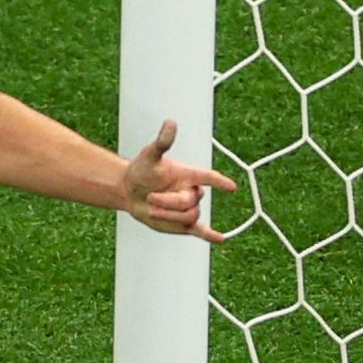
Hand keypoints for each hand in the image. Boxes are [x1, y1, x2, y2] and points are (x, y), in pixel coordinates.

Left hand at [119, 119, 239, 243]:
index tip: (231, 187)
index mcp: (189, 174)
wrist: (130, 191)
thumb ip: (162, 142)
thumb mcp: (149, 156)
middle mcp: (191, 191)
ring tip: (151, 209)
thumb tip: (171, 122)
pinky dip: (210, 235)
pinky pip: (201, 230)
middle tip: (149, 198)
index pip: (208, 177)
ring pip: (189, 216)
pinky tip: (220, 239)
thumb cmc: (142, 170)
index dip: (219, 182)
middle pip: (190, 201)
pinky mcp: (183, 223)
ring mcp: (188, 208)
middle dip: (168, 202)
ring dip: (169, 216)